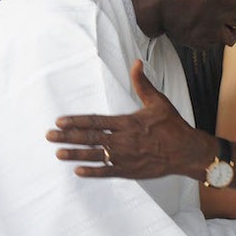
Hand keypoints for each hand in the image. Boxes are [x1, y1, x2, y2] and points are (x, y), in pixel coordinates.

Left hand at [47, 60, 212, 179]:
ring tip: (59, 153)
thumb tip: (136, 63)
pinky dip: (92, 172)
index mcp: (127, 122)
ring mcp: (125, 157)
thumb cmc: (173, 125)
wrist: (186, 151)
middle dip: (68, 137)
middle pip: (90, 138)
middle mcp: (123, 140)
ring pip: (95, 156)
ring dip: (75, 154)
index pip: (95, 121)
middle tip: (49, 136)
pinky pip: (107, 172)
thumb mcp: (158, 101)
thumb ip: (142, 83)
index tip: (60, 121)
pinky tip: (78, 171)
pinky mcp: (130, 170)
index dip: (76, 122)